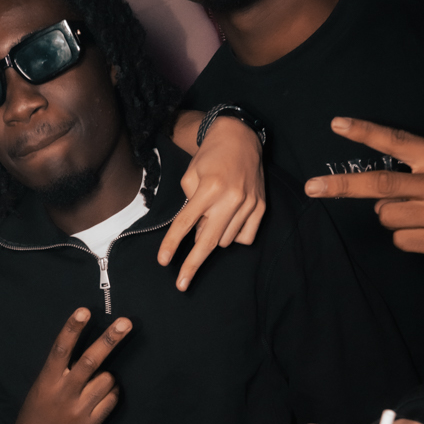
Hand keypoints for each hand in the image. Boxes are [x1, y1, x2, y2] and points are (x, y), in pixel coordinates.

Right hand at [9, 310, 131, 423]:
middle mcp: (63, 392)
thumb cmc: (38, 411)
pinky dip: (111, 393)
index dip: (72, 329)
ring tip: (96, 384)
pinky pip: (111, 399)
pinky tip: (101, 397)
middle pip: (90, 361)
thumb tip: (91, 351)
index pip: (61, 349)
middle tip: (126, 323)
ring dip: (107, 377)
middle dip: (109, 340)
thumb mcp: (41, 387)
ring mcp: (78, 409)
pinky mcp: (90, 423)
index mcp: (47, 380)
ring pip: (106, 380)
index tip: (84, 310)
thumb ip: (61, 371)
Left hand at [159, 117, 266, 290]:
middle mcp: (231, 198)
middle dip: (192, 264)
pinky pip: (244, 238)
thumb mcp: (191, 175)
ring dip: (213, 236)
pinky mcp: (261, 208)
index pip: (186, 222)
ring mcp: (249, 204)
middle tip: (181, 285)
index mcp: (210, 188)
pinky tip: (229, 220)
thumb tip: (195, 234)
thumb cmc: (210, 158)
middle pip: (207, 241)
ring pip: (225, 240)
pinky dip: (233, 236)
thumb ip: (190, 205)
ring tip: (212, 216)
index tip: (163, 261)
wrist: (240, 139)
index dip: (172, 244)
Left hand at [304, 120, 423, 261]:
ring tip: (423, 216)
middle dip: (342, 187)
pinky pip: (403, 242)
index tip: (336, 125)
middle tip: (311, 188)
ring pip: (388, 218)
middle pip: (380, 185)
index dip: (366, 133)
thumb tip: (381, 198)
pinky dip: (408, 239)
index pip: (398, 141)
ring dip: (393, 219)